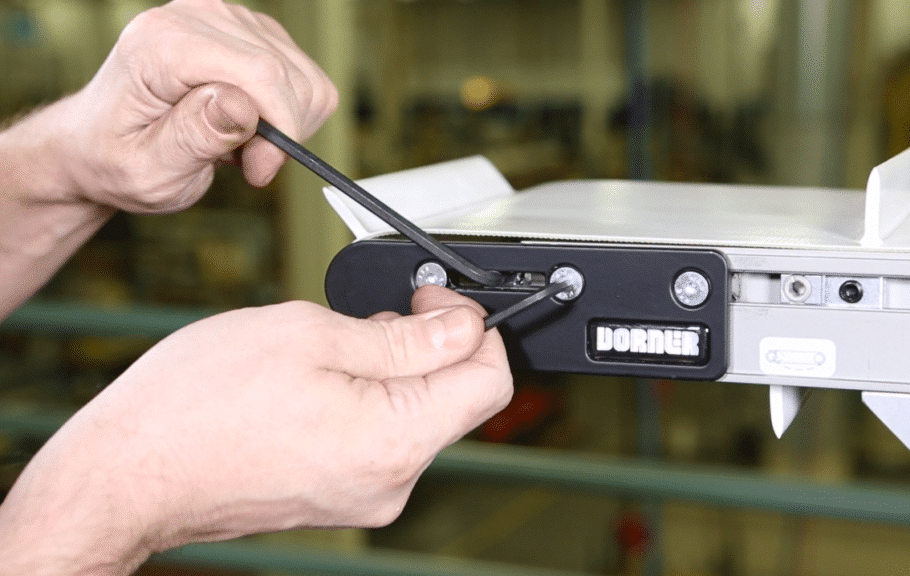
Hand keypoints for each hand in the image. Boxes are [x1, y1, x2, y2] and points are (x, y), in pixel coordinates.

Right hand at [0, 287, 511, 574]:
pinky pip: (380, 438)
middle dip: (430, 345)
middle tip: (376, 313)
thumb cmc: (196, 404)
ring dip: (393, 371)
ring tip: (332, 346)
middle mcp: (390, 482)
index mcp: (393, 440)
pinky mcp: (340, 498)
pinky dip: (367, 400)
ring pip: (415, 416)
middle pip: (454, 400)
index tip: (436, 302)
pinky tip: (320, 381)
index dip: (476, 329)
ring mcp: (364, 496)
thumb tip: (463, 328)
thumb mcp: (308, 335)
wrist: (127, 473)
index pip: (489, 381)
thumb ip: (401, 337)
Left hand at [55, 0, 337, 212]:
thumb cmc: (117, 159)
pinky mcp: (249, 31)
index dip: (278, 129)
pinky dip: (285, 112)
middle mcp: (196, 17)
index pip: (261, 72)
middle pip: (287, 75)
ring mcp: (226, 18)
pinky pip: (302, 77)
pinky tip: (245, 124)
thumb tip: (242, 104)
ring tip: (236, 142)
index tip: (259, 171)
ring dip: (283, 125)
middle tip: (245, 164)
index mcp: (162, 44)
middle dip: (280, 133)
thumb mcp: (149, 170)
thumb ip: (195, 135)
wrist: (96, 143)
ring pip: (303, 78)